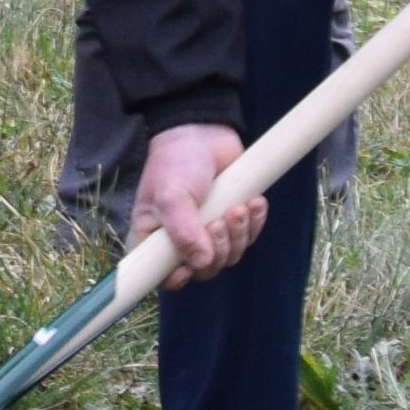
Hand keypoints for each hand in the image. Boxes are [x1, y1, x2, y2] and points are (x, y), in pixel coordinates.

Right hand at [134, 123, 260, 279]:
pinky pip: (248, 236)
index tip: (190, 267)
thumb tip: (202, 263)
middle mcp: (181, 239)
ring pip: (230, 255)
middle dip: (219, 249)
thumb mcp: (172, 196)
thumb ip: (183, 232)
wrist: (202, 130)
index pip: (163, 277)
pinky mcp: (231, 217)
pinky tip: (254, 202)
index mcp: (155, 239)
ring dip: (238, 234)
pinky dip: (254, 222)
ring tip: (237, 207)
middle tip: (219, 221)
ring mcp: (208, 230)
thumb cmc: (176, 162)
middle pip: (205, 269)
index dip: (179, 278)